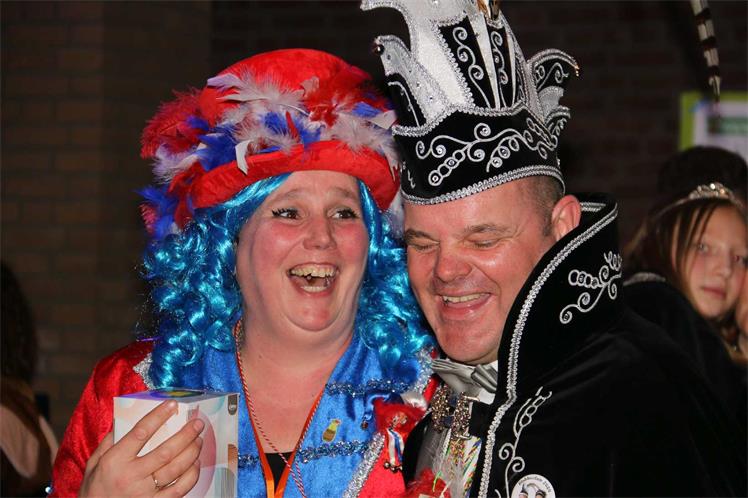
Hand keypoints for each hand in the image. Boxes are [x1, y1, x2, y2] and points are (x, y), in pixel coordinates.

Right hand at [79, 400, 203, 496]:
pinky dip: (192, 475)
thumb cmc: (95, 488)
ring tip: (199, 440)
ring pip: (176, 469)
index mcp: (115, 461)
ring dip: (192, 452)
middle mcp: (131, 476)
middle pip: (165, 452)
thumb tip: (124, 416)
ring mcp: (144, 493)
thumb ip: (109, 441)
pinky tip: (195, 464)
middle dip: (186, 435)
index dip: (158, 416)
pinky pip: (180, 489)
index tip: (172, 404)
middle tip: (198, 423)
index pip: (140, 433)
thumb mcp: (95, 463)